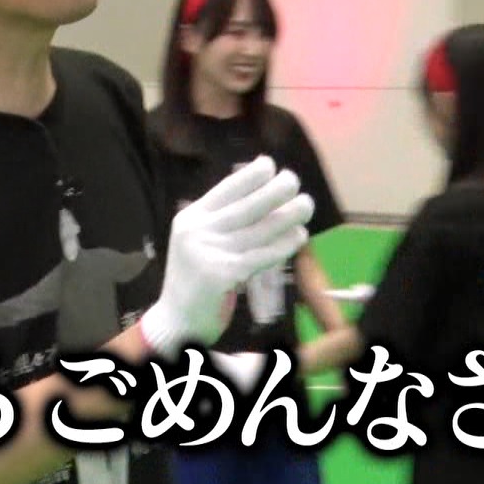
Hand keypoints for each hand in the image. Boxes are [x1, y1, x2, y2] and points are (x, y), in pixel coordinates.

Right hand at [140, 156, 312, 357]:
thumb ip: (220, 220)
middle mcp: (196, 231)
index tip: (270, 165)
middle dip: (273, 190)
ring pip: (257, 229)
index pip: (222, 190)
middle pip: (243, 206)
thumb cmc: (195, 277)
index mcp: (190, 218)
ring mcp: (208, 253)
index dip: (249, 175)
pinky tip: (298, 236)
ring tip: (306, 205)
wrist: (177, 318)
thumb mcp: (198, 241)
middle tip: (294, 181)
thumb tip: (261, 193)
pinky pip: (261, 256)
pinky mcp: (221, 274)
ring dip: (287, 216)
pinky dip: (283, 245)